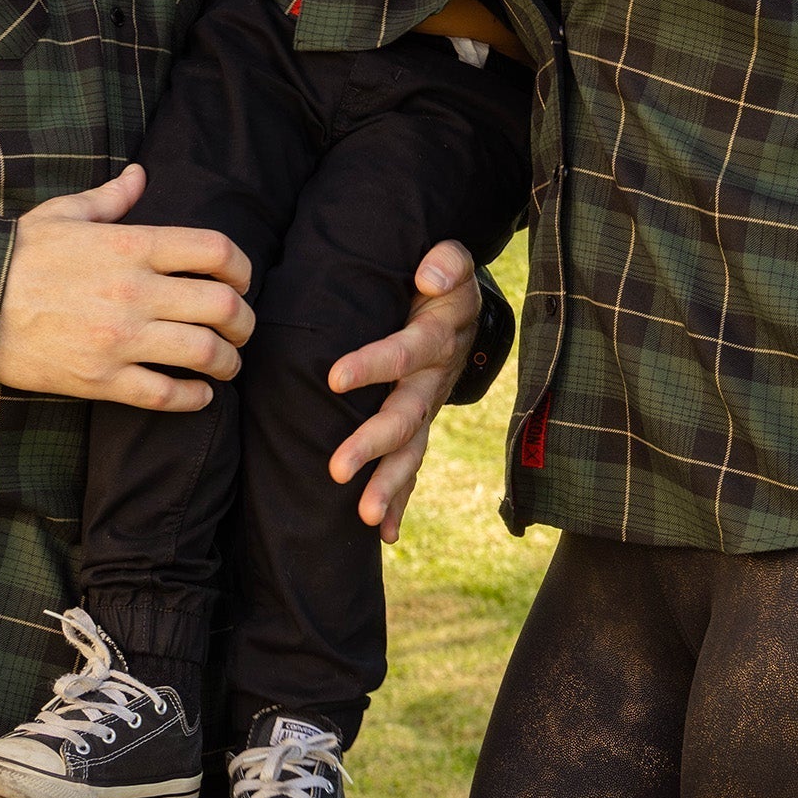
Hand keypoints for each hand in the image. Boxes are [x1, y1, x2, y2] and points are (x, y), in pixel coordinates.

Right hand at [0, 164, 253, 407]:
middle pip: (223, 307)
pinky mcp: (101, 379)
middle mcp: (134, 291)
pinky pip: (164, 395)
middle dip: (245, 323)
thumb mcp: (63, 213)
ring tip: (226, 365)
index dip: (242, 268)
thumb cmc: (17, 254)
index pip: (215, 251)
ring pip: (203, 353)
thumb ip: (111, 198)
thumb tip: (140, 174)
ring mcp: (119, 338)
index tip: (241, 281)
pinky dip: (193, 398)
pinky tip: (199, 395)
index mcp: (131, 245)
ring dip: (227, 362)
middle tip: (241, 330)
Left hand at [325, 240, 479, 543]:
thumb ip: (446, 262)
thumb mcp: (451, 262)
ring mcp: (428, 410)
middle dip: (372, 445)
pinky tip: (384, 536)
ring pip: (411, 453)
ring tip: (366, 518)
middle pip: (404, 417)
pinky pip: (413, 469)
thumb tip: (428, 275)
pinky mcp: (421, 428)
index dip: (371, 364)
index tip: (334, 378)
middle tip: (337, 469)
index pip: (403, 353)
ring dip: (390, 486)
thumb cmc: (443, 284)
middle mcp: (432, 383)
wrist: (464, 313)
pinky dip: (401, 501)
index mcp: (434, 339)